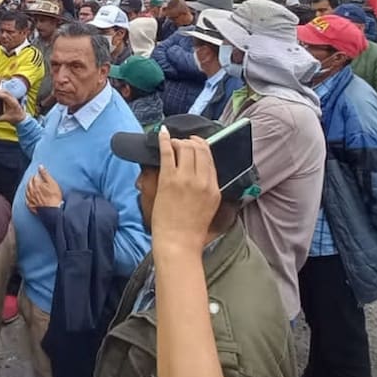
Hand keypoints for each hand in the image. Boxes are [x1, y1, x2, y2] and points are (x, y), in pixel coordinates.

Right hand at [0, 89, 27, 124]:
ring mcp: (13, 98)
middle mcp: (14, 99)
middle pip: (6, 91)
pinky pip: (5, 93)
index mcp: (14, 104)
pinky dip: (1, 93)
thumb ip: (0, 118)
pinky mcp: (11, 98)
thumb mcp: (7, 119)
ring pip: (6, 91)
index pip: (6, 97)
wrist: (21, 117)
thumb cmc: (14, 118)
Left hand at [25, 165, 63, 211]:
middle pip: (29, 184)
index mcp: (36, 185)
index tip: (38, 175)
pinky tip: (28, 197)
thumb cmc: (54, 196)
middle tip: (33, 179)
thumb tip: (40, 166)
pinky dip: (27, 197)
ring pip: (27, 191)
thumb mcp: (52, 183)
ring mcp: (31, 199)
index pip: (34, 177)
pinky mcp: (31, 206)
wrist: (53, 210)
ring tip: (30, 186)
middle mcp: (32, 191)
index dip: (37, 175)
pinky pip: (27, 201)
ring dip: (28, 188)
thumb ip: (45, 174)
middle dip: (31, 180)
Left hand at [151, 129, 220, 257]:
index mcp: (214, 188)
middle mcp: (202, 181)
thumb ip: (208, 189)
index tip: (196, 144)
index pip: (210, 159)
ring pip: (185, 147)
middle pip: (199, 149)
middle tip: (183, 141)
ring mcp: (185, 179)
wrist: (178, 243)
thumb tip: (202, 174)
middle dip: (191, 141)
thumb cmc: (191, 230)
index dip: (202, 147)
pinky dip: (164, 140)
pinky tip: (162, 133)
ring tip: (173, 143)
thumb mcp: (210, 208)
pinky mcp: (168, 180)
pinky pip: (167, 152)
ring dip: (178, 141)